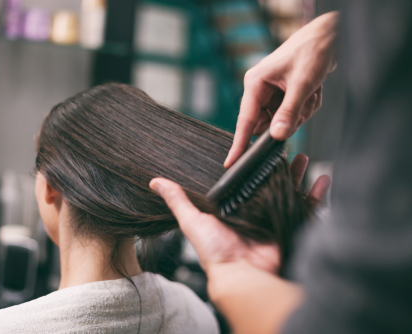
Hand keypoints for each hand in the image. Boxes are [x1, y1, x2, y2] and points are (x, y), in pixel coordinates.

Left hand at [149, 154, 330, 274]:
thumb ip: (177, 201)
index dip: (253, 165)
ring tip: (303, 157)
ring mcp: (274, 219)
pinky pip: (307, 208)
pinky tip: (323, 178)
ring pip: (290, 191)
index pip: (246, 181)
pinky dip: (316, 193)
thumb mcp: (192, 220)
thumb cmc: (215, 250)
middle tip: (284, 147)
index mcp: (235, 208)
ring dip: (298, 174)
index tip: (258, 148)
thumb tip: (154, 182)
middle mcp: (256, 212)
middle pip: (271, 183)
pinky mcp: (290, 227)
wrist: (241, 274)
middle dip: (279, 166)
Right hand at [224, 12, 338, 167]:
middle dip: (289, 120)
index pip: (245, 120)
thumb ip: (289, 111)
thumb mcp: (302, 83)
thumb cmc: (312, 50)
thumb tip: (278, 136)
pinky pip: (292, 114)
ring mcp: (271, 93)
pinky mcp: (282, 95)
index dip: (239, 143)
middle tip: (304, 106)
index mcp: (255, 83)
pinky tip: (313, 91)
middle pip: (267, 124)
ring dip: (301, 112)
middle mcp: (259, 90)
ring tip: (311, 93)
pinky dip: (306, 107)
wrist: (329, 36)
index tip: (231, 162)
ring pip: (282, 121)